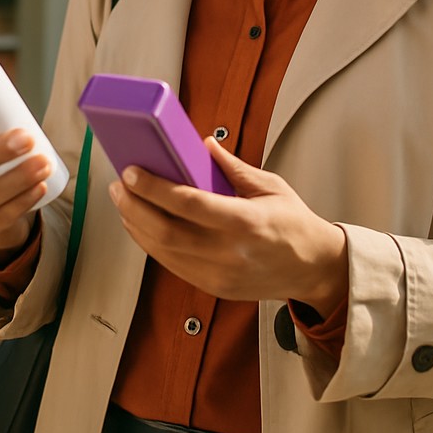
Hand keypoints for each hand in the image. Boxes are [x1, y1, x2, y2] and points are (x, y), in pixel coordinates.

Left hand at [108, 138, 347, 316]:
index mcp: (246, 222)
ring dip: (136, 225)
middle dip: (135, 206)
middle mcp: (230, 253)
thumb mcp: (270, 187)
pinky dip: (150, 244)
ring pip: (164, 252)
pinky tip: (141, 224)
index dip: (155, 188)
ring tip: (123, 200)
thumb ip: (233, 167)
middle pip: (167, 232)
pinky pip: (172, 265)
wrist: (312, 269)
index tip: (132, 171)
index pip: (190, 204)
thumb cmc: (293, 223)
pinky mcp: (213, 288)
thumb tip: (202, 144)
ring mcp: (220, 275)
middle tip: (119, 184)